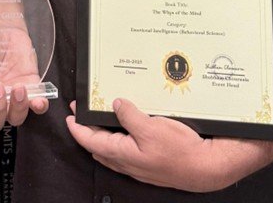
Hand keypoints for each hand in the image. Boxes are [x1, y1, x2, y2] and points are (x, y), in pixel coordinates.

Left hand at [66, 98, 250, 191]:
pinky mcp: (147, 162)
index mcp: (122, 154)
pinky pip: (124, 150)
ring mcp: (137, 164)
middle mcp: (126, 162)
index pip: (91, 141)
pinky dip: (117, 138)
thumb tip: (116, 105)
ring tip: (99, 117)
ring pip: (110, 150)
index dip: (78, 128)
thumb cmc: (179, 150)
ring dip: (101, 135)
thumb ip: (130, 117)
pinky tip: (125, 127)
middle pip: (97, 146)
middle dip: (87, 130)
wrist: (203, 167)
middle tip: (82, 112)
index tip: (69, 115)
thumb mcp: (152, 128)